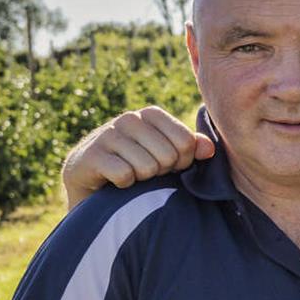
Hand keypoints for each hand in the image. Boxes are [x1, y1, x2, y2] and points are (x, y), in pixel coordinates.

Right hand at [61, 106, 213, 208]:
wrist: (91, 182)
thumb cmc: (135, 166)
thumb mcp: (166, 155)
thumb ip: (190, 148)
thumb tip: (209, 150)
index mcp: (151, 114)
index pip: (186, 141)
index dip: (183, 161)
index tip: (169, 165)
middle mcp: (128, 119)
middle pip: (168, 156)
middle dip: (161, 171)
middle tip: (145, 171)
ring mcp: (107, 135)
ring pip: (147, 167)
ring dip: (142, 179)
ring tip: (130, 174)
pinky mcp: (90, 155)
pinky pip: (124, 175)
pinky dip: (124, 185)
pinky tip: (114, 180)